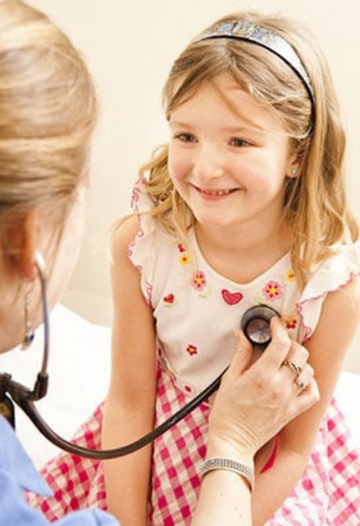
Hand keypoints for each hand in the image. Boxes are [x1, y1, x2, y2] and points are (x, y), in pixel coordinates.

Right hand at [208, 317, 318, 459]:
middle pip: (299, 354)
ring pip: (308, 370)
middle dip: (290, 342)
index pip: (281, 344)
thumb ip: (240, 354)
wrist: (233, 442)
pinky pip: (312, 393)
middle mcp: (279, 386)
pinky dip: (309, 382)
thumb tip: (242, 334)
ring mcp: (289, 399)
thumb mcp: (229, 379)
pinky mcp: (293, 411)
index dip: (279, 329)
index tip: (273, 324)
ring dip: (299, 361)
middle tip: (278, 342)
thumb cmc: (227, 412)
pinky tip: (298, 379)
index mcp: (261, 376)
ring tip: (286, 360)